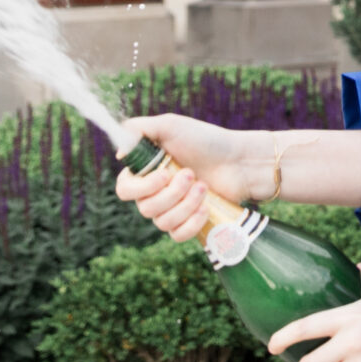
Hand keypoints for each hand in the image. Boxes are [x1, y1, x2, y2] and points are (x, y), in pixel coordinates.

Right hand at [112, 114, 256, 242]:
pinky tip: (205, 208)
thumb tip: (119, 154)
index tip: (163, 174)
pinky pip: (178, 236)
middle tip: (191, 174)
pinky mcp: (190, 223)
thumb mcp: (170, 125)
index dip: (140, 188)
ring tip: (204, 186)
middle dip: (171, 193)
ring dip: (185, 205)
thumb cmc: (207, 140)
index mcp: (146, 171)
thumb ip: (138, 129)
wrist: (241, 160)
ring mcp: (173, 209)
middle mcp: (156, 192)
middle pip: (145, 208)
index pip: (124, 190)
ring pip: (162, 222)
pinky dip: (191, 223)